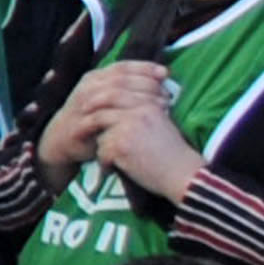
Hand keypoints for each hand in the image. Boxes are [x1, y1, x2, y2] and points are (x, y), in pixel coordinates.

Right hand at [40, 58, 161, 176]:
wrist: (62, 137)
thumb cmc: (93, 117)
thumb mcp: (107, 98)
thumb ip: (127, 89)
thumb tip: (160, 82)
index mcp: (95, 77)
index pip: (122, 66)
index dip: (144, 67)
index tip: (165, 72)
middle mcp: (89, 86)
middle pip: (122, 78)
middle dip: (147, 84)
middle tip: (168, 93)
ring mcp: (84, 103)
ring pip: (115, 93)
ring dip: (141, 98)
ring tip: (163, 105)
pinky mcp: (82, 121)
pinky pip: (107, 115)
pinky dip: (126, 116)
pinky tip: (143, 119)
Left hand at [88, 63, 204, 200]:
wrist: (184, 175)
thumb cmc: (175, 153)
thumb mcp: (163, 123)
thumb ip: (145, 110)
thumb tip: (119, 107)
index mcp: (149, 103)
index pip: (119, 89)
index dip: (103, 94)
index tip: (91, 100)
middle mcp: (138, 111)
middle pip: (106, 101)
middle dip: (91, 108)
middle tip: (80, 118)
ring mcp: (127, 127)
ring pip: (101, 126)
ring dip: (99, 141)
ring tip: (100, 153)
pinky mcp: (120, 146)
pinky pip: (102, 149)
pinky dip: (104, 161)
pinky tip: (109, 169)